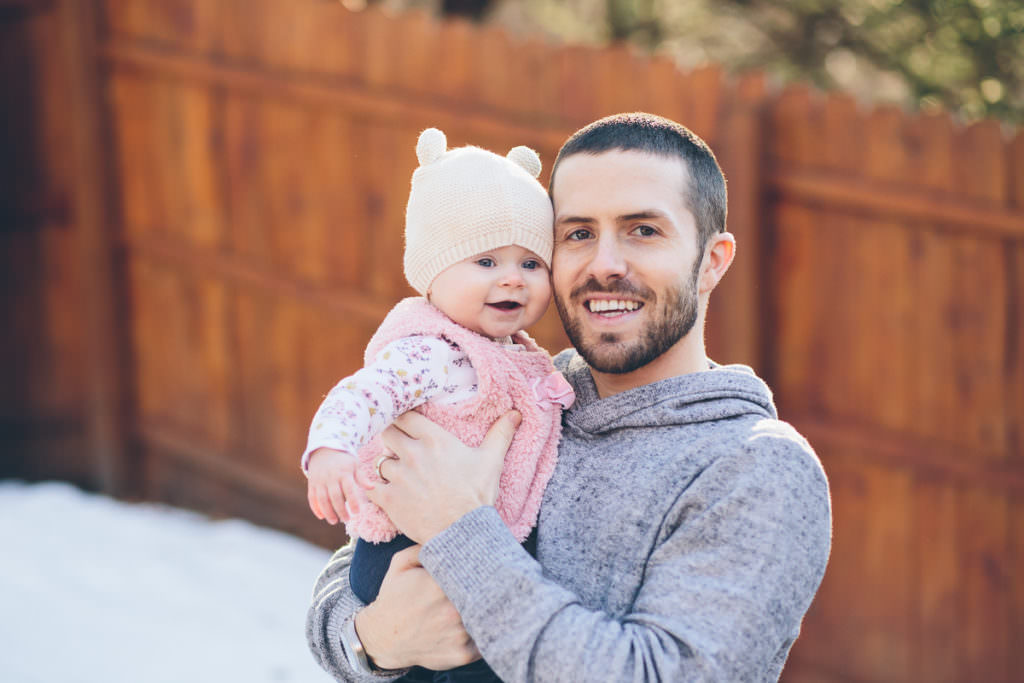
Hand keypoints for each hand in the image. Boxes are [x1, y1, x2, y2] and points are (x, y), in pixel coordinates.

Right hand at [306, 448, 370, 524]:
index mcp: (344, 473)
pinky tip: (321, 516)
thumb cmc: (343, 459)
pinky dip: (315, 508)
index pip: (349, 490)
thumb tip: (372, 487)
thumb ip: (362, 477)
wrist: (324, 449)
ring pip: (322, 499)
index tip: (357, 512)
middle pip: (335, 496)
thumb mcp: (354, 465)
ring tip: (334, 521)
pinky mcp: (312, 483)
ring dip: (328, 512)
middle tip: (346, 520)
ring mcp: (320, 480)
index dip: (353, 502)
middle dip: (340, 510)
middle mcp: (331, 477)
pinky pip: (312, 497)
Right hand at [355, 545, 479, 669]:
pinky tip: (472, 620)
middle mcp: (452, 612)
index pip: (473, 570)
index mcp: (439, 586)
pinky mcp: (463, 654)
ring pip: (486, 615)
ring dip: (485, 607)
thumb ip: (423, 545)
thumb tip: (451, 532)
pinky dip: (482, 629)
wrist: (383, 637)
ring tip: (482, 598)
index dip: (479, 565)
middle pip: (484, 592)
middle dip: (486, 585)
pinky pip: (484, 638)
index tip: (484, 561)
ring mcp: (459, 635)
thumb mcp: (401, 564)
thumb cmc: (394, 597)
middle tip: (490, 578)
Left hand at [366, 410, 519, 542]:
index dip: (404, 419)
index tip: (406, 425)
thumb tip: (515, 413)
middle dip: (392, 438)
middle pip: (388, 432)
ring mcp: (398, 476)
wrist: (463, 532)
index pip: (406, 416)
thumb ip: (500, 434)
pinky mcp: (388, 498)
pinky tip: (384, 491)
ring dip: (386, 465)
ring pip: (380, 460)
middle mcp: (412, 453)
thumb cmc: (476, 495)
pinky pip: (370, 485)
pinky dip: (374, 487)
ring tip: (396, 474)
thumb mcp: (491, 461)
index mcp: (434, 439)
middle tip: (398, 446)